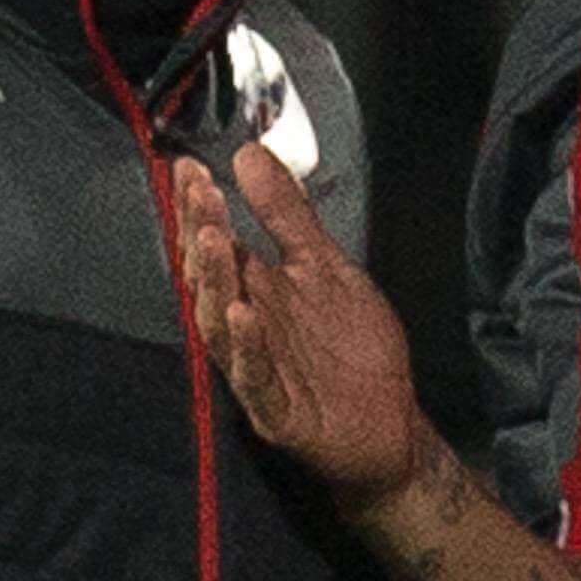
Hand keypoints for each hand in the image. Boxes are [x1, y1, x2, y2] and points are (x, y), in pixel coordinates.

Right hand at [174, 143, 422, 501]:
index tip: (190, 167)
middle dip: (201, 235)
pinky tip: (243, 315)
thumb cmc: (352, 349)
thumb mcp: (325, 267)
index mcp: (254, 291)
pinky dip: (246, 348)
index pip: (216, 244)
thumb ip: (287, 216)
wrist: (390, 424)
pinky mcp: (277, 412)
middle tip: (198, 194)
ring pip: (220, 325)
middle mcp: (245, 328)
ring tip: (213, 238)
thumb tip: (249, 155)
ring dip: (215, 283)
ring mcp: (256, 370)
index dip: (200, 207)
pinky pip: (254, 377)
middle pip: (210, 279)